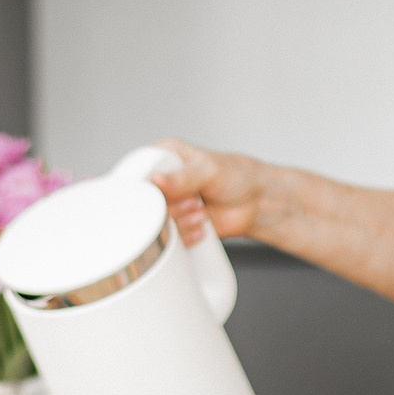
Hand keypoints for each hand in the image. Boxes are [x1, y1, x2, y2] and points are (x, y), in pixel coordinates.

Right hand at [147, 137, 269, 245]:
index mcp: (165, 156)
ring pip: (157, 222)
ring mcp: (170, 204)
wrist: (254, 201)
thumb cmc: (235, 176)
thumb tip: (156, 180)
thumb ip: (182, 177)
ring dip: (181, 221)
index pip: (139, 172)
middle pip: (146, 201)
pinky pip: (170, 238)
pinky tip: (201, 225)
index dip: (144, 188)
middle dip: (170, 207)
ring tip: (201, 211)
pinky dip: (186, 235)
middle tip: (192, 201)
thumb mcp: (208, 170)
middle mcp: (164, 181)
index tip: (160, 196)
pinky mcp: (178, 224)